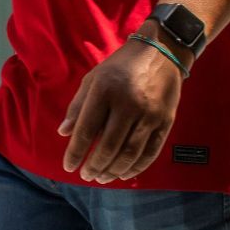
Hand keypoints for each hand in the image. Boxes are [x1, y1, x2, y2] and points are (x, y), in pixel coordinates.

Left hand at [59, 34, 184, 182]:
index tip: (69, 167)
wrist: (161, 51)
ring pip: (129, 153)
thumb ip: (77, 106)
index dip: (75, 153)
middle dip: (94, 166)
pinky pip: (150, 151)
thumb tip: (64, 133)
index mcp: (104, 91)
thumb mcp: (93, 78)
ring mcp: (149, 114)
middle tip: (86, 176)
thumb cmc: (120, 66)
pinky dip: (136, 167)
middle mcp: (127, 104)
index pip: (86, 130)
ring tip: (102, 178)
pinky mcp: (165, 120)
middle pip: (108, 146)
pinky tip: (124, 174)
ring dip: (113, 171)